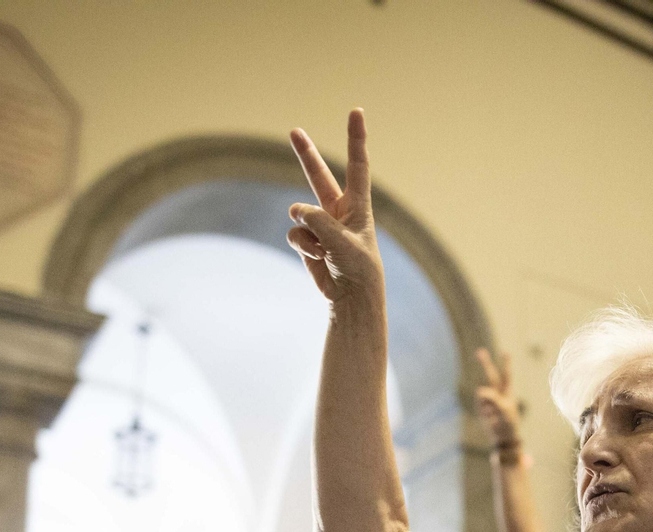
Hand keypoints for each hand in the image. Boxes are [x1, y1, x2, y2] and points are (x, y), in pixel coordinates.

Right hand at [287, 109, 382, 302]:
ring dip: (308, 232)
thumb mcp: (342, 242)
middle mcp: (338, 211)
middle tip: (294, 131)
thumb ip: (319, 221)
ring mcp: (321, 225)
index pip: (357, 165)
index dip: (356, 138)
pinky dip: (303, 247)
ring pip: (300, 215)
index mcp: (358, 205)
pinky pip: (295, 234)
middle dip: (306, 154)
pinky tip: (318, 259)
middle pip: (319, 176)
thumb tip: (295, 211)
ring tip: (324, 250)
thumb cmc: (358, 268)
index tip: (356, 112)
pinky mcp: (308, 241)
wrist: (352, 298)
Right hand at [474, 348, 522, 449]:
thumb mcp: (503, 409)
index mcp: (507, 393)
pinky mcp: (481, 408)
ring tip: (494, 414)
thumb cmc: (508, 423)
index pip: (506, 375)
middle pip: (491, 376)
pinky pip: (479, 404)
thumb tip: (478, 390)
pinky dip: (484, 410)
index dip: (506, 364)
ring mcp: (488, 401)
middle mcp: (497, 394)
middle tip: (479, 351)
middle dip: (485, 364)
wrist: (503, 438)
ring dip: (487, 403)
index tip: (506, 352)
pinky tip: (489, 417)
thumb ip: (492, 398)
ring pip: (482, 394)